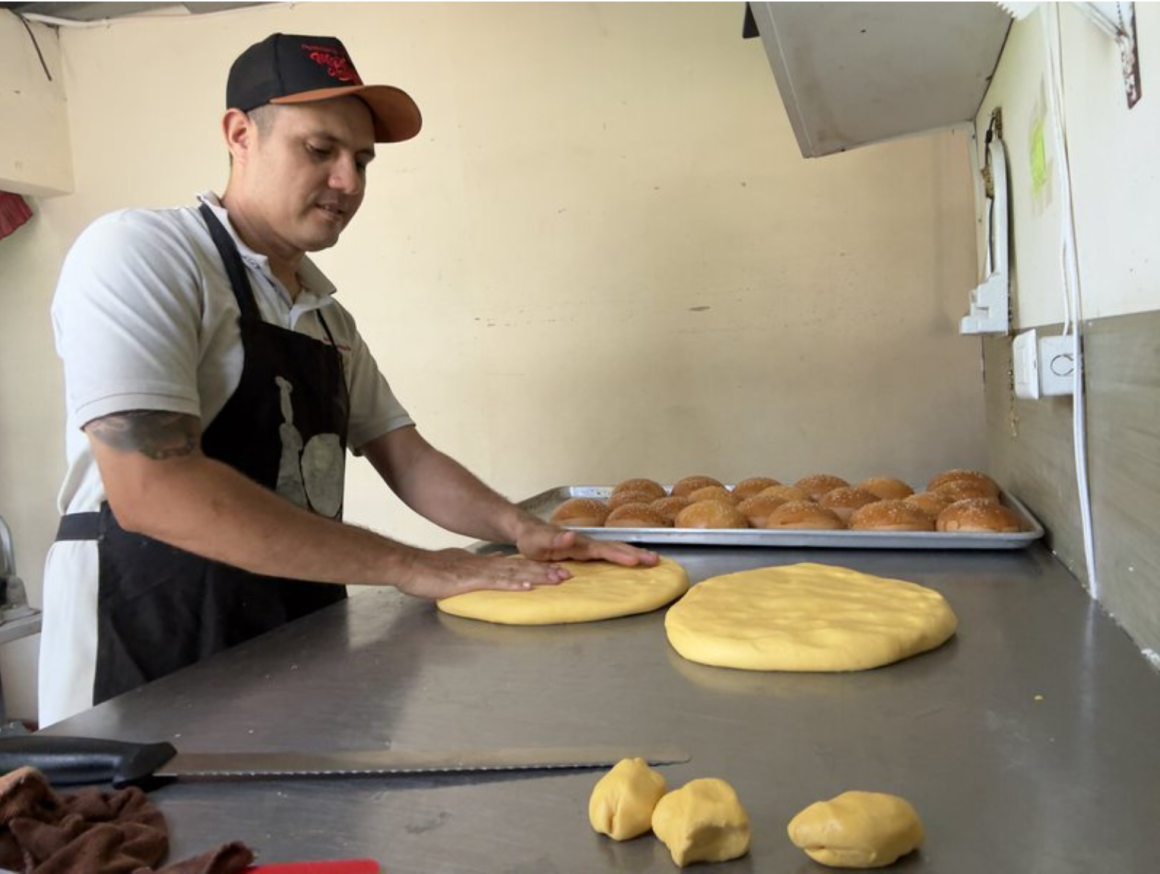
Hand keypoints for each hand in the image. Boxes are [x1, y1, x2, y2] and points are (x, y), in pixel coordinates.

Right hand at [396, 547, 571, 600]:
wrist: (409, 566)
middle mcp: (485, 565)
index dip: (536, 567)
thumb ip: (477, 570)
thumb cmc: (428, 571)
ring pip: (514, 572)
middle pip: (521, 567)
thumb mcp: (458, 569)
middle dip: (545, 571)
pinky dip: (513, 583)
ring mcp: (478, 572)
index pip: (515, 565)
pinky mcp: (469, 580)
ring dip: (537, 576)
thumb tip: (493, 569)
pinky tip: (527, 586)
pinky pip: (495, 582)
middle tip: (567, 575)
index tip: (555, 570)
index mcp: (482, 564)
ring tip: (556, 579)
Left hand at [516, 523, 659, 567]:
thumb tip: (571, 536)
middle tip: (655, 560)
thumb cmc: (533, 539)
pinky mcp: (588, 550)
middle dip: (636, 553)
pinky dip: (625, 554)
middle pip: (616, 547)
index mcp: (579, 543)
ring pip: (616, 548)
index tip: (636, 560)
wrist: (529, 531)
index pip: (603, 550)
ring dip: (635, 553)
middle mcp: (588, 543)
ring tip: (653, 559)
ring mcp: (589, 546)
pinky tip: (635, 559)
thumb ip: (555, 540)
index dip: (619, 555)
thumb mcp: (539, 542)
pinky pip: (610, 552)